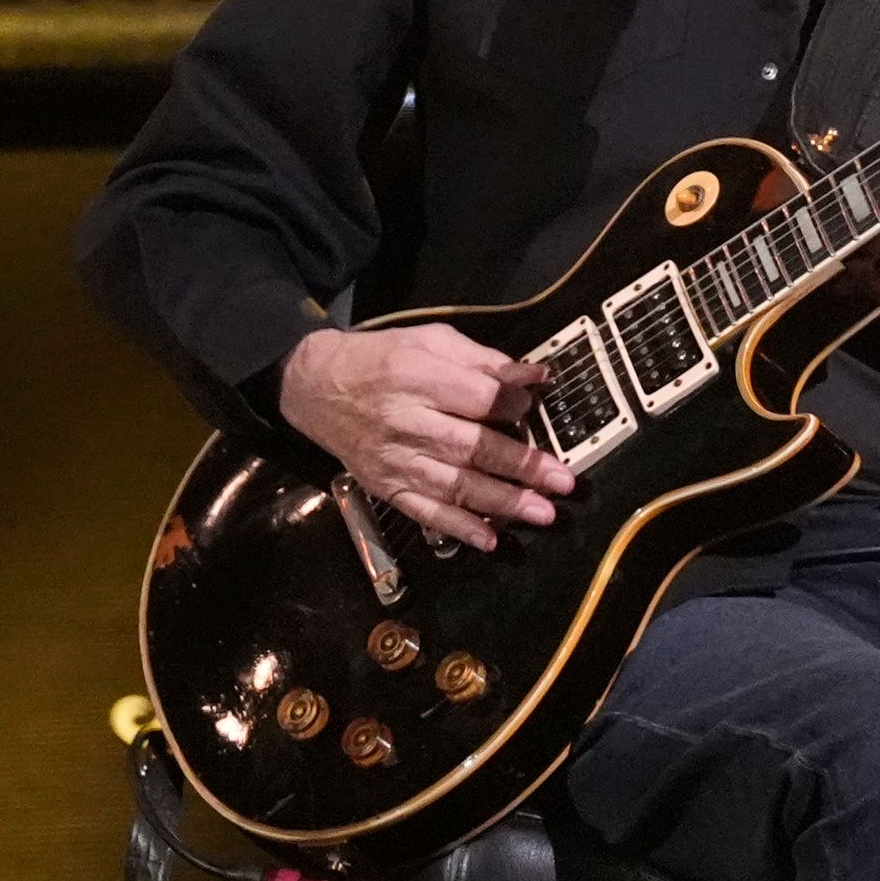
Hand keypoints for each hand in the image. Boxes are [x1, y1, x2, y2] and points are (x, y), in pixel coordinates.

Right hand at [278, 323, 575, 549]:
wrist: (316, 388)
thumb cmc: (381, 359)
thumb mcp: (430, 341)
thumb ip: (483, 361)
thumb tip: (535, 376)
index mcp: (417, 376)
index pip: (477, 398)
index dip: (513, 406)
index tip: (535, 407)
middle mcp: (406, 422)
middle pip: (472, 447)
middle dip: (522, 466)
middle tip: (563, 481)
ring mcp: (394, 460)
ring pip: (455, 486)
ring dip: (502, 502)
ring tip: (543, 513)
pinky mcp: (385, 487)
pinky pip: (425, 512)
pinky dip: (458, 529)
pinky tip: (490, 539)